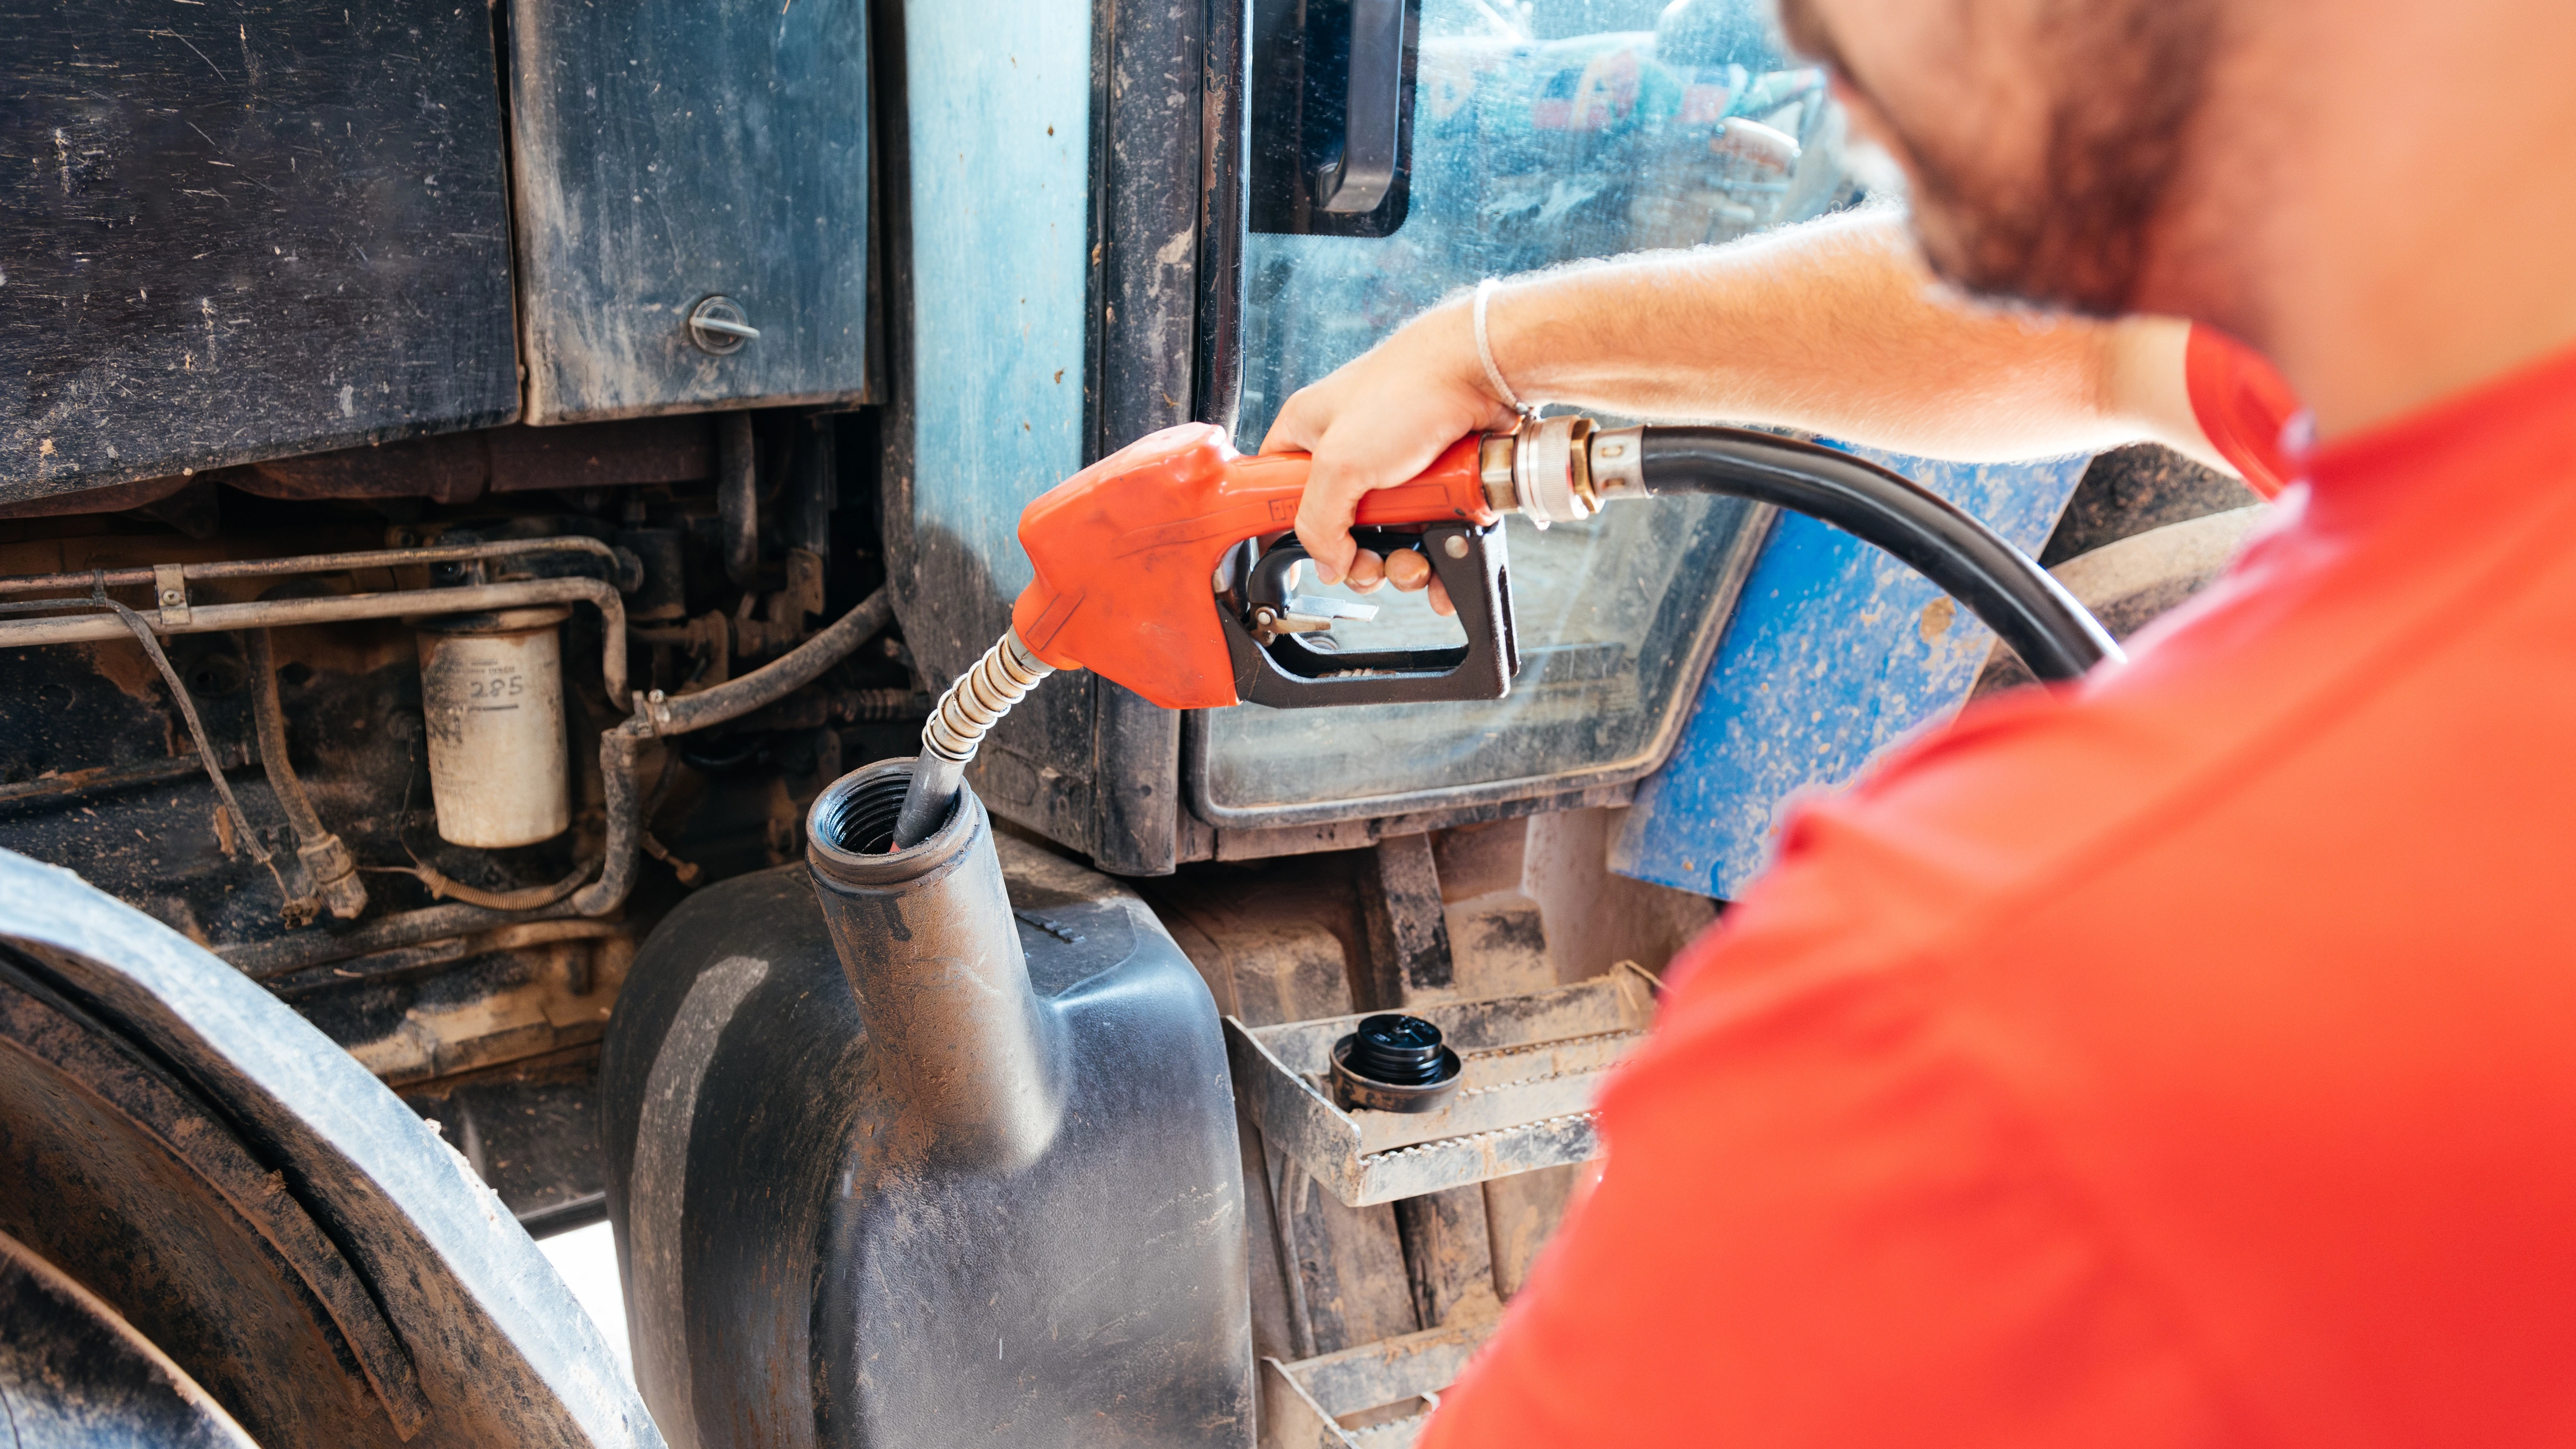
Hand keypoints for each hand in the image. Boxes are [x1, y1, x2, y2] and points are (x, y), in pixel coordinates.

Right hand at [1263, 297, 1519, 616]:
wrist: (1483, 373)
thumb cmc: (1409, 388)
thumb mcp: (1340, 461)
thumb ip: (1318, 520)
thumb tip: (1326, 564)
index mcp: (1308, 434)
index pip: (1273, 487)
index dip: (1281, 523)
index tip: (1294, 555)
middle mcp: (1350, 452)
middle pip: (1337, 529)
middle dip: (1356, 559)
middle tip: (1369, 564)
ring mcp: (1394, 470)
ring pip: (1387, 538)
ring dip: (1401, 563)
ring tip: (1416, 560)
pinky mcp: (1435, 482)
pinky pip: (1428, 533)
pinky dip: (1437, 554)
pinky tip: (1443, 560)